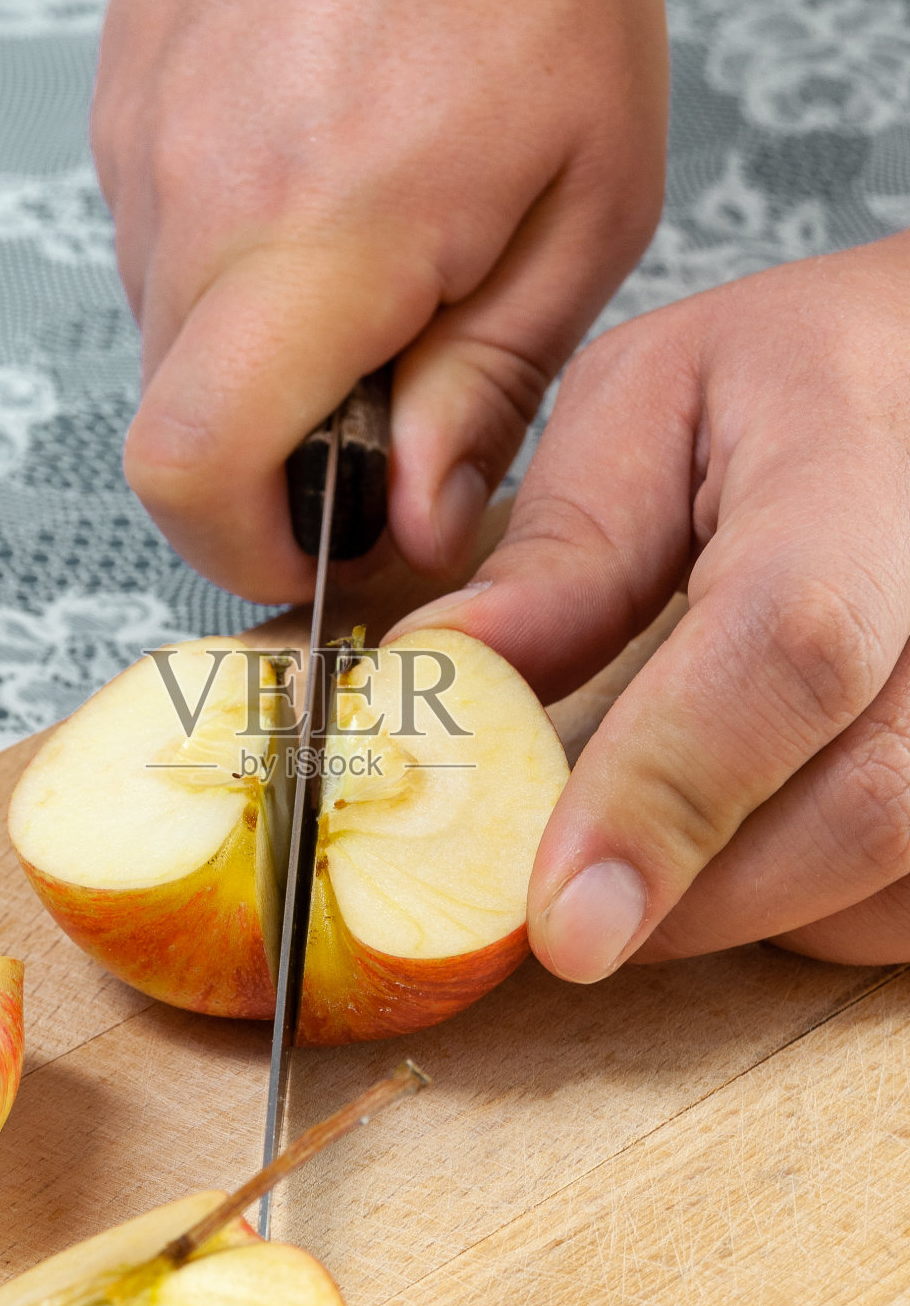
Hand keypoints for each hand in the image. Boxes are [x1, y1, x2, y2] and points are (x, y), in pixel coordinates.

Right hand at [92, 0, 667, 601]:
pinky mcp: (122, 108)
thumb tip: (421, 517)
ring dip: (261, 355)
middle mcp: (187, 202)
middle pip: (177, 425)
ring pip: (168, 340)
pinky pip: (159, 248)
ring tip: (370, 262)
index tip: (319, 548)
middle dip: (275, 461)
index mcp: (311, 240)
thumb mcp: (581, 203)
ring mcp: (138, 149)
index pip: (191, 466)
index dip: (242, 547)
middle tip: (387, 402)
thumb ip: (488, 385)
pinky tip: (319, 188)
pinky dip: (234, 271)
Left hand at [391, 232, 909, 974]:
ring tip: (668, 843)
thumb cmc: (795, 385)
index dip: (670, 791)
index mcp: (861, 449)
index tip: (562, 919)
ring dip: (763, 907)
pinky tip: (760, 843)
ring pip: (906, 874)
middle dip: (694, 897)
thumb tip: (442, 683)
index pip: (790, 643)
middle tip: (569, 910)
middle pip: (868, 798)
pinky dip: (831, 910)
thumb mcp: (650, 408)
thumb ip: (562, 553)